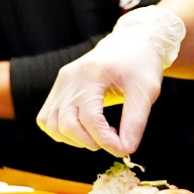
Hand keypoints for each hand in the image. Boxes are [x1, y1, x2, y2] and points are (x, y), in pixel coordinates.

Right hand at [37, 6, 185, 153]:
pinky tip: (83, 129)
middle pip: (67, 124)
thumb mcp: (146, 90)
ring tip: (99, 134)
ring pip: (51, 124)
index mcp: (92, 74)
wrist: (130, 43)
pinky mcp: (58, 87)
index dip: (106, 140)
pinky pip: (46, 118)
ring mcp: (60, 82)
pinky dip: (61, 130)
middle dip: (90, 142)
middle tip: (112, 141)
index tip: (123, 150)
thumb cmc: (140, 64)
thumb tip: (126, 149)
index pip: (91, 118)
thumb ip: (136, 121)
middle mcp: (70, 77)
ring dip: (74, 139)